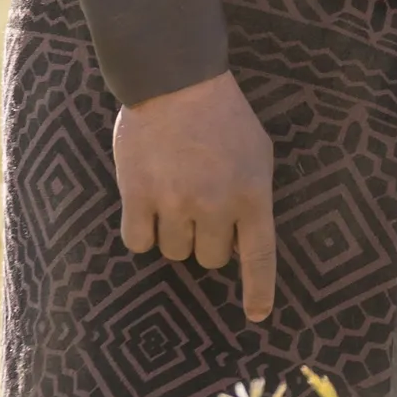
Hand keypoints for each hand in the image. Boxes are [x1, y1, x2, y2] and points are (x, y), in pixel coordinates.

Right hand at [112, 73, 278, 321]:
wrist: (175, 81)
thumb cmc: (222, 116)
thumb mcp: (257, 154)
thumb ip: (253, 198)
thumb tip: (241, 246)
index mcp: (252, 195)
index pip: (259, 257)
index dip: (258, 291)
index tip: (258, 315)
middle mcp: (216, 205)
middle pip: (209, 259)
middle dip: (206, 241)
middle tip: (199, 208)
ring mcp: (176, 203)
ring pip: (174, 252)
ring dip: (174, 234)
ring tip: (173, 196)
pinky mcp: (138, 197)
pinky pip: (139, 241)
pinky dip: (142, 230)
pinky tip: (146, 204)